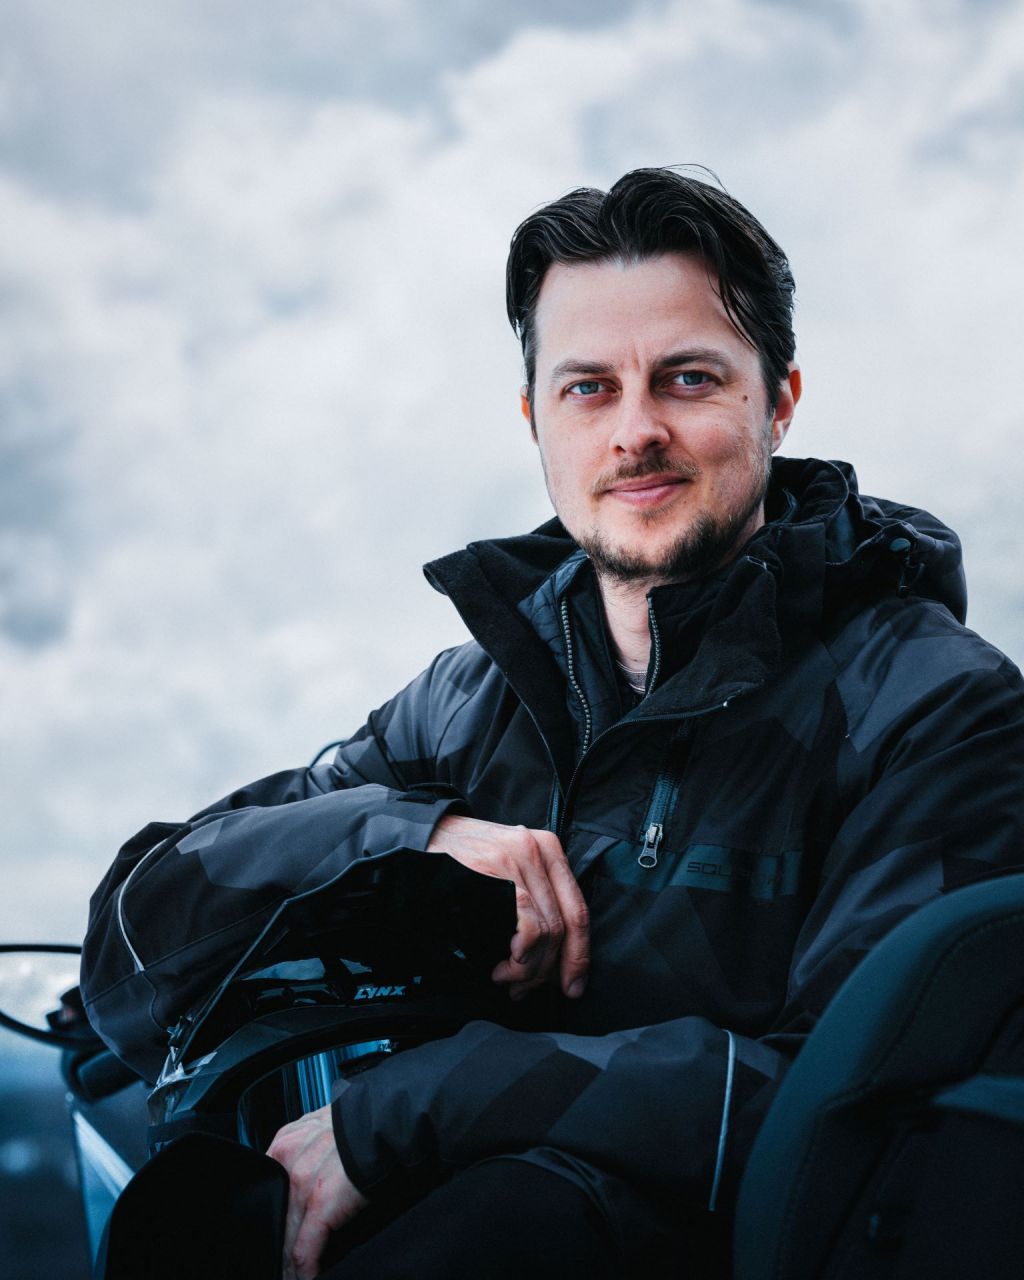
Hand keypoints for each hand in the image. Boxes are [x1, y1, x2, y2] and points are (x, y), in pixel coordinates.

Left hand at [267, 1103, 368, 1279]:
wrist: (389, 1124)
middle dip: (277, 1242)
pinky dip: (305, 1271)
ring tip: (291, 1277)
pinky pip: (304, 1251)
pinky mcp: (320, 1205)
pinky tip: (307, 1278)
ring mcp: (301, 1183)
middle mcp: (287, 1160)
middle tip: (280, 1264)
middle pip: (274, 1215)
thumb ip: (306, 1151)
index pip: (267, 1189)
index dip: (270, 1216)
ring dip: (288, 1264)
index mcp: (286, 1142)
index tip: (273, 1234)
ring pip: (286, 1237)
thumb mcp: (323, 1129)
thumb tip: (303, 1184)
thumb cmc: (363, 1128)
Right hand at [427, 815, 589, 999]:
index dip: (579, 955)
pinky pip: (530, 927)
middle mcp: (540, 850)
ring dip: (529, 968)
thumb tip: (552, 957)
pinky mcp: (501, 871)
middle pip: (566, 925)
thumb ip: (534, 900)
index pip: (578, 910)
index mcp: (549, 850)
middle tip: (526, 989)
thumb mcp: (508, 869)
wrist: (424, 837)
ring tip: (505, 977)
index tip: (573, 985)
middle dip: (550, 969)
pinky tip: (504, 964)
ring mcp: (521, 858)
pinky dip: (522, 956)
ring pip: (548, 930)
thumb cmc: (463, 860)